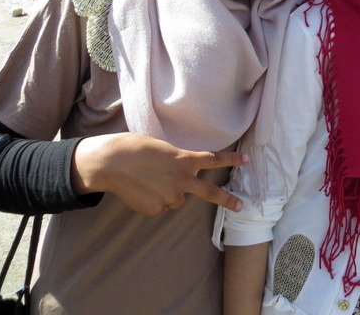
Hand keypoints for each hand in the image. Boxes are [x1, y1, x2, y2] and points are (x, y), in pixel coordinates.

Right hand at [71, 133, 247, 215]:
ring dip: (168, 193)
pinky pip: (159, 206)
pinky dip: (152, 200)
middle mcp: (182, 180)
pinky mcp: (156, 209)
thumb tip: (178, 183)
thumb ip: (177, 165)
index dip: (231, 159)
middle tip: (241, 206)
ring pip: (176, 200)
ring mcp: (170, 197)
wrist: (113, 162)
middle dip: (227, 199)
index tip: (246, 160)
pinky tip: (140, 189)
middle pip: (210, 192)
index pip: (214, 159)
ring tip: (148, 180)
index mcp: (185, 160)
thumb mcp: (163, 151)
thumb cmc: (136, 149)